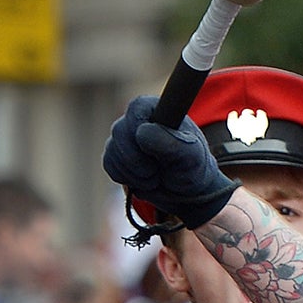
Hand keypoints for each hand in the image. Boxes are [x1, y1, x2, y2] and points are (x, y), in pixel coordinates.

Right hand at [102, 96, 237, 231]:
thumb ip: (171, 143)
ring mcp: (125, 136)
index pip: (137, 108)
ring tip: (155, 177)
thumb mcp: (191, 157)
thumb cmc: (193, 169)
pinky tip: (144, 180)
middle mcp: (138, 119)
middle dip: (137, 159)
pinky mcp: (116, 155)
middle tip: (158, 170)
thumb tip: (142, 132)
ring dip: (134, 172)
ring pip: (112, 151)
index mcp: (159, 110)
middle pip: (120, 132)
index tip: (154, 149)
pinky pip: (109, 165)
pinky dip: (126, 178)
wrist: (187, 194)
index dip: (141, 131)